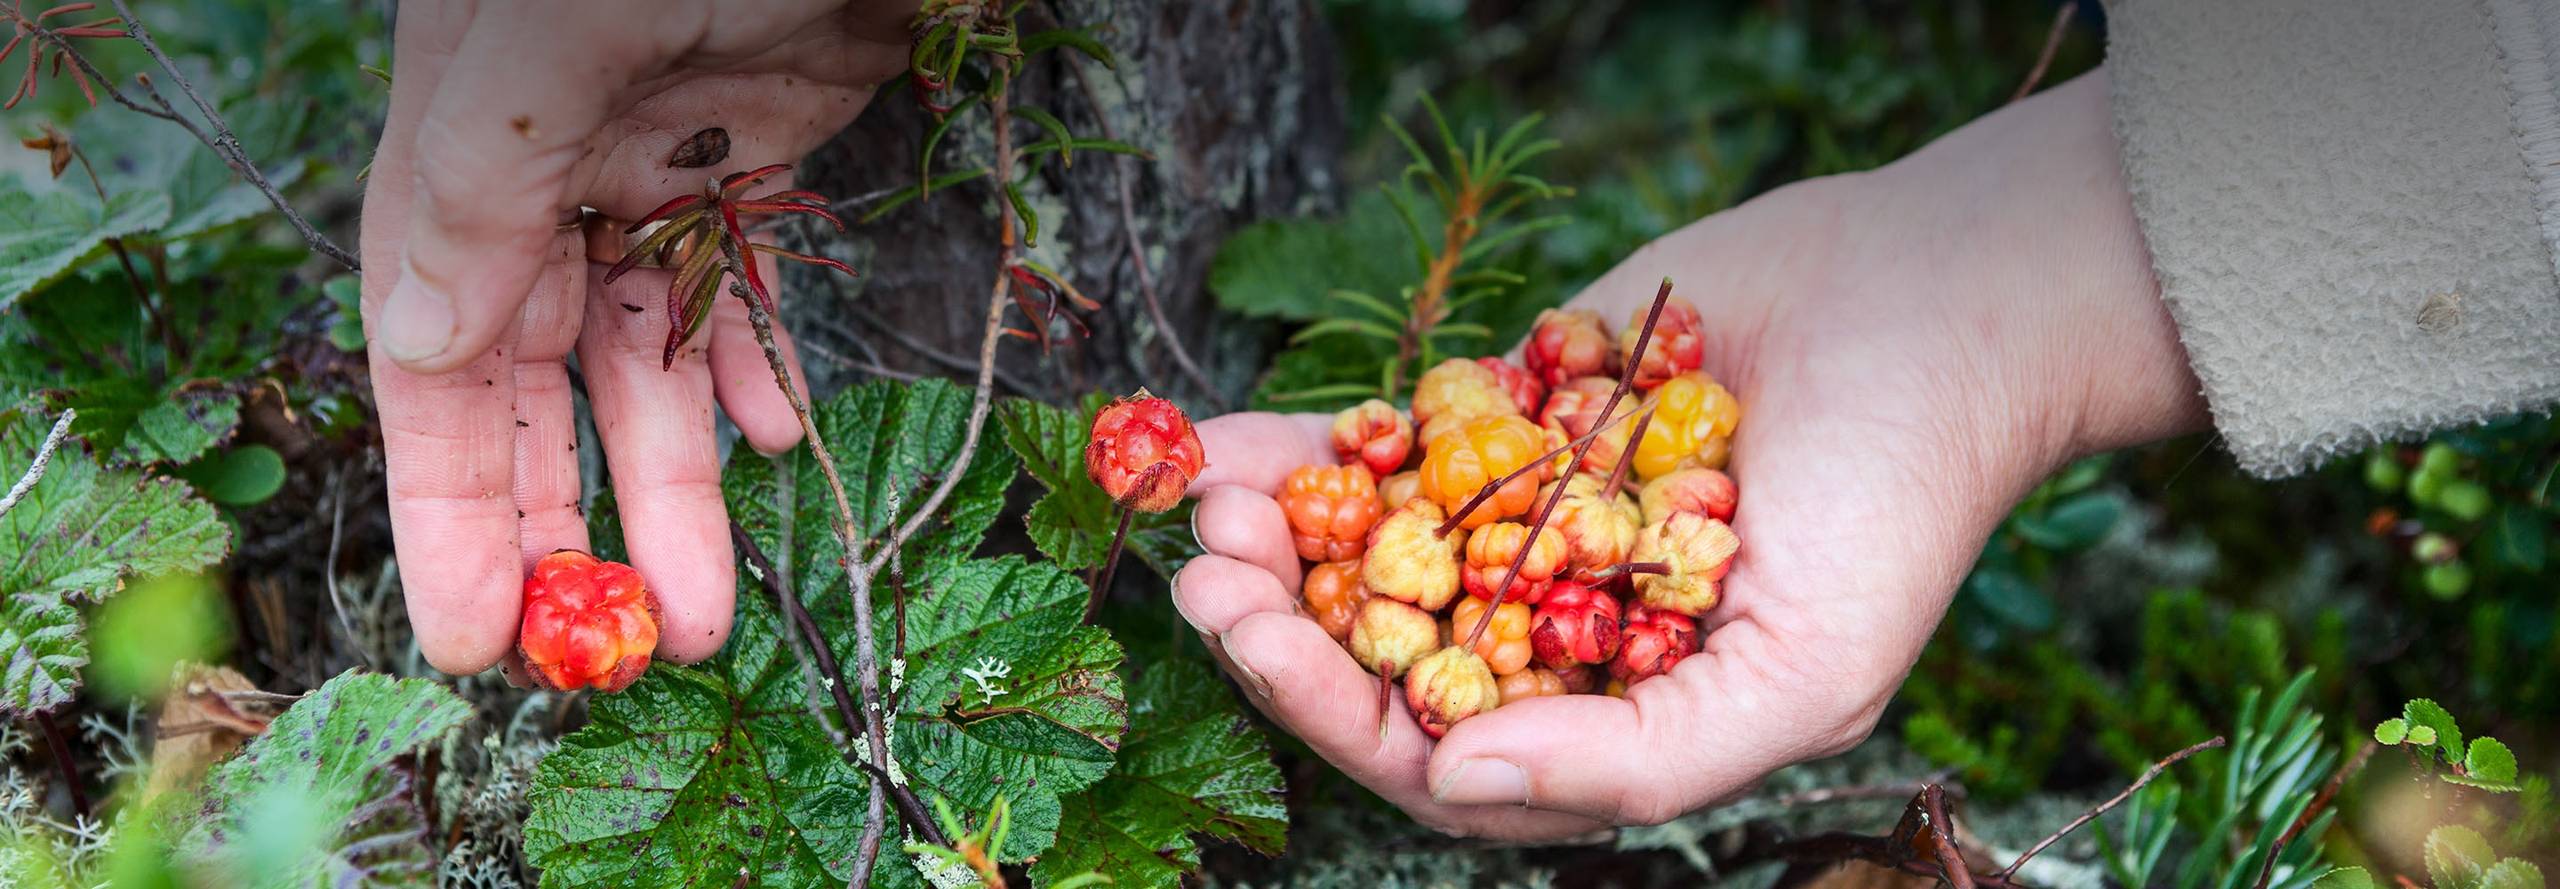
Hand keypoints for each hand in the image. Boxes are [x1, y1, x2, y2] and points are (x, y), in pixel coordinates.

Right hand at [359, 1, 913, 674]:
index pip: (432, 358)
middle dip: (569, 519)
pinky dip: (752, 373)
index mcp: (462, 144)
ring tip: (712, 600)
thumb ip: (476, 176)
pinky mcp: (757, 143)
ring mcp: (653, 155)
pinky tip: (776, 445)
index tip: (474, 636)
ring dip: (679, 480)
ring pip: (649, 356)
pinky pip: (736, 289)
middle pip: (533, 379)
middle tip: (614, 653)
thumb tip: (410, 335)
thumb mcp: (555, 31)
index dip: (449, 502)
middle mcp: (543, 164)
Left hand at [1172, 71, 2207, 838]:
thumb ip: (1633, 759)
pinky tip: (1211, 443)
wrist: (1934, 306)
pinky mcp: (1507, 420)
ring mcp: (1523, 522)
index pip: (1444, 754)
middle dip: (1281, 626)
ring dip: (1274, 536)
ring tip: (1205, 503)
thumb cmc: (1893, 510)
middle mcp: (1553, 632)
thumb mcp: (1798, 679)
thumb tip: (1454, 784)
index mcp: (1610, 718)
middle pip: (1382, 657)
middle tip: (1204, 576)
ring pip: (1364, 552)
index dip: (1342, 712)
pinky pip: (1381, 448)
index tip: (1260, 646)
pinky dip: (1297, 448)